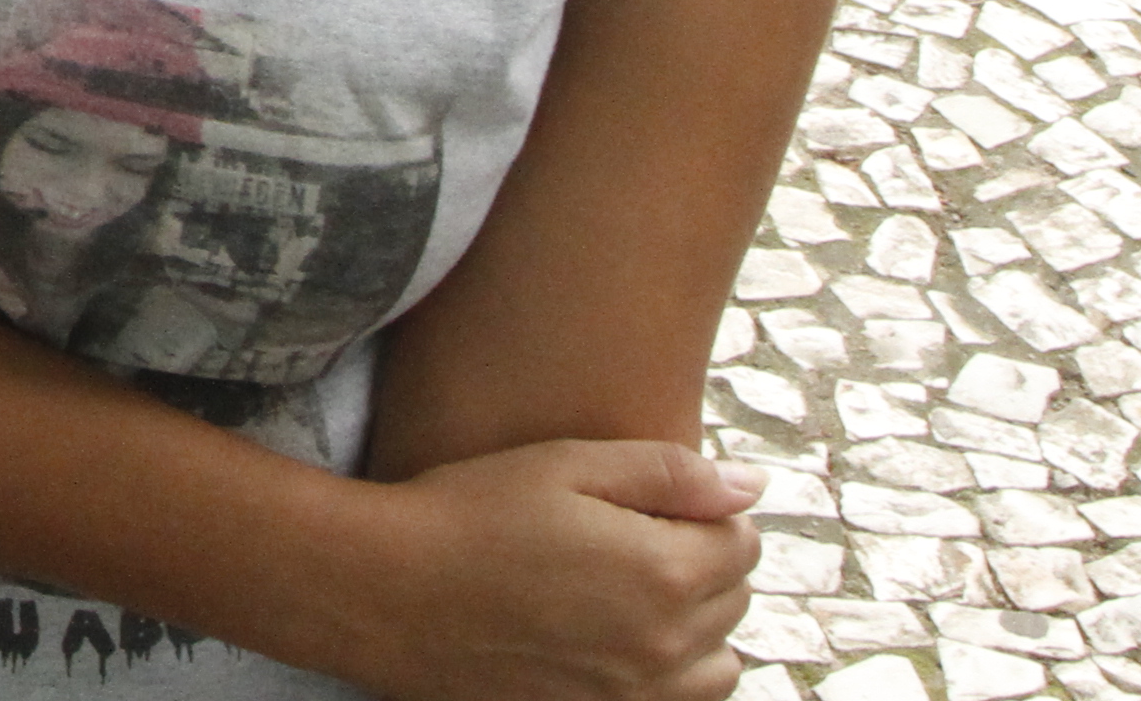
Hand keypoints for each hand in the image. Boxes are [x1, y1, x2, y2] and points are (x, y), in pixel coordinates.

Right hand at [342, 441, 765, 700]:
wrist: (387, 592)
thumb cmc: (470, 513)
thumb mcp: (567, 463)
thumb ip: (670, 472)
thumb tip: (752, 487)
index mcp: (665, 572)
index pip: (743, 543)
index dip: (710, 512)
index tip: (660, 500)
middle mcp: (664, 645)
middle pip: (734, 602)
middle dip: (703, 563)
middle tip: (635, 537)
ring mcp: (633, 696)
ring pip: (719, 667)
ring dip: (698, 629)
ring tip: (635, 595)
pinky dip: (668, 677)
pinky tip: (618, 643)